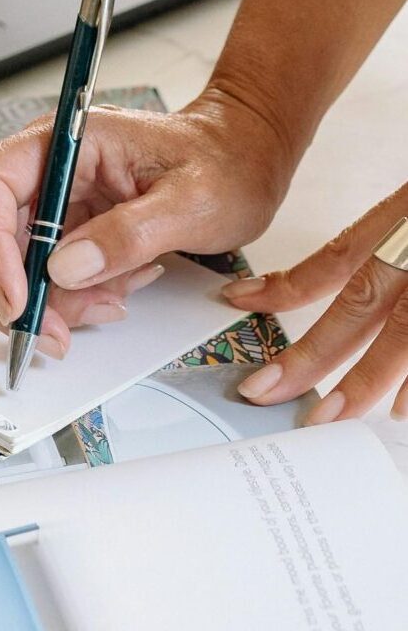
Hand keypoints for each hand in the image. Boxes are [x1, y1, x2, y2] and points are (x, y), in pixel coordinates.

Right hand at [0, 90, 292, 357]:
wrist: (244, 159)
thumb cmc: (225, 163)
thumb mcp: (192, 201)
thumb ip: (128, 233)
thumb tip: (64, 269)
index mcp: (65, 141)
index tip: (17, 302)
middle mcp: (46, 168)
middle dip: (11, 291)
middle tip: (51, 335)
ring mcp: (52, 200)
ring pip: (6, 263)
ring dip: (46, 303)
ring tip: (110, 304)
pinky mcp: (64, 229)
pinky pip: (40, 277)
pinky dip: (67, 301)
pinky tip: (114, 294)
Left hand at [226, 184, 407, 420]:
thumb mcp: (405, 213)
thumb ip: (375, 249)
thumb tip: (327, 295)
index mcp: (404, 221)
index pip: (337, 258)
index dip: (287, 285)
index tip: (239, 301)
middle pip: (361, 303)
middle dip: (311, 352)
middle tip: (265, 391)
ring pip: (405, 332)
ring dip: (365, 380)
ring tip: (328, 418)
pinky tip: (404, 412)